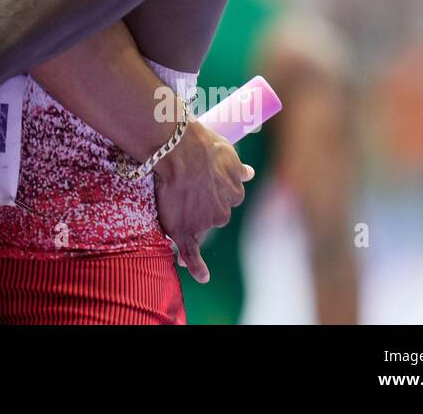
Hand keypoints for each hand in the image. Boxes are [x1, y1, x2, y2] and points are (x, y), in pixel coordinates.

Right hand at [153, 119, 253, 283]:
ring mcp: (204, 223)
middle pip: (212, 217)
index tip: (201, 191)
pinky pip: (192, 254)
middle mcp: (224, 212)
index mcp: (234, 192)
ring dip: (190, 224)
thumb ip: (238, 169)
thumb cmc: (202, 145)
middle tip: (183, 194)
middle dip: (201, 210)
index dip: (211, 196)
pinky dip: (197, 267)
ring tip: (172, 209)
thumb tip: (251, 173)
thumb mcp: (228, 152)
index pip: (223, 200)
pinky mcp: (185, 231)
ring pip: (198, 229)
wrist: (181, 150)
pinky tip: (201, 276)